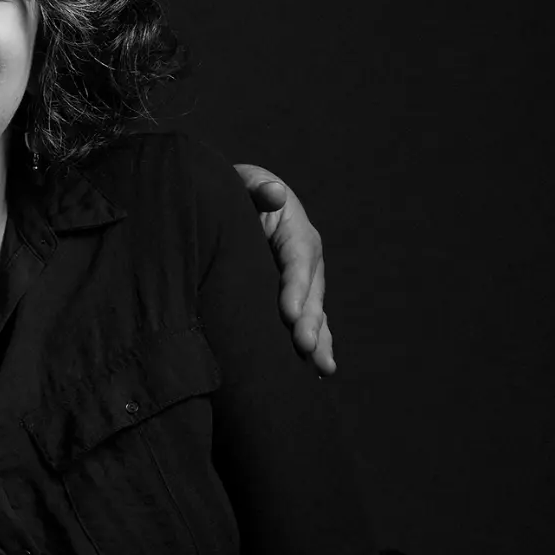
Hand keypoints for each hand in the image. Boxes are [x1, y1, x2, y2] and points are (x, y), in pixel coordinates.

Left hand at [233, 163, 333, 374]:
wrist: (232, 205)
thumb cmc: (237, 192)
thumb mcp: (246, 182)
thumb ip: (258, 187)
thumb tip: (273, 193)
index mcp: (297, 232)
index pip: (299, 261)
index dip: (296, 288)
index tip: (289, 314)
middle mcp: (306, 262)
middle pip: (311, 294)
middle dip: (309, 323)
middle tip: (303, 347)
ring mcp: (302, 284)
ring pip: (314, 314)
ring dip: (318, 342)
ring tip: (322, 368)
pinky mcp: (293, 300)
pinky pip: (306, 324)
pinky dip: (313, 346)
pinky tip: (316, 373)